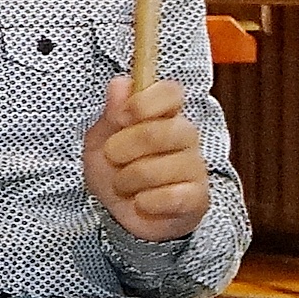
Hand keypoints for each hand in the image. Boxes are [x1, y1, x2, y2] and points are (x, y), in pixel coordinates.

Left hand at [85, 74, 208, 240]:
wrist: (123, 215)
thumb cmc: (115, 170)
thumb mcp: (100, 140)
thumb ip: (111, 113)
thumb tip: (120, 83)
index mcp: (163, 116)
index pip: (171, 92)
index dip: (145, 102)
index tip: (122, 117)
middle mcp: (186, 137)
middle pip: (161, 131)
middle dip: (123, 147)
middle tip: (112, 157)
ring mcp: (195, 167)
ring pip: (157, 169)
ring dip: (127, 180)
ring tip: (125, 185)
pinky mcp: (198, 198)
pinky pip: (169, 197)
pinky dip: (145, 203)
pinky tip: (143, 203)